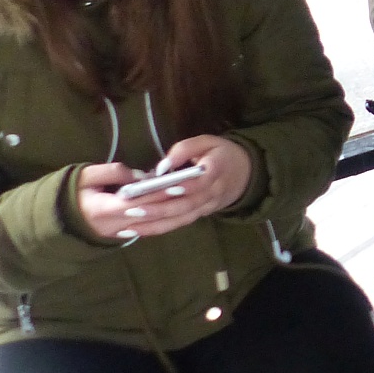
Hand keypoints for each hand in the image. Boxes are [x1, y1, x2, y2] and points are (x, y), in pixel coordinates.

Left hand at [76, 136, 254, 242]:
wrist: (244, 174)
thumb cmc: (220, 153)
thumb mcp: (207, 141)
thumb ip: (184, 150)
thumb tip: (162, 167)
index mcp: (218, 168)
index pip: (204, 180)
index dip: (187, 185)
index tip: (166, 187)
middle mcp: (214, 192)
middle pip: (188, 204)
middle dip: (160, 208)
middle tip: (132, 210)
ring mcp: (207, 206)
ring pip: (182, 217)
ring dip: (155, 223)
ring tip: (129, 225)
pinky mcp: (200, 215)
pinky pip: (179, 223)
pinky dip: (158, 229)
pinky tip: (136, 231)